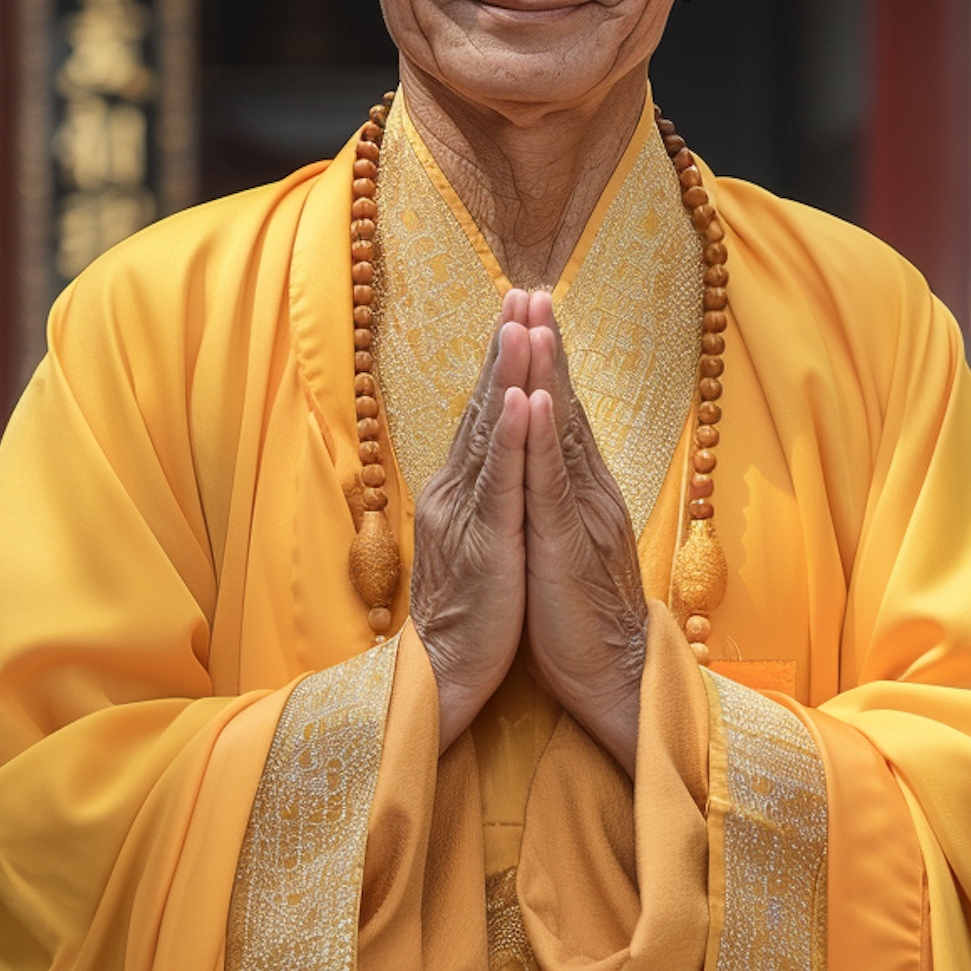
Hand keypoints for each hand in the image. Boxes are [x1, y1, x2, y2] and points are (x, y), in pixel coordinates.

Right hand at [410, 292, 531, 750]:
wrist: (446, 679)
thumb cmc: (470, 618)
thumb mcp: (479, 544)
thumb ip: (484, 498)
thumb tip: (491, 463)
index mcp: (459, 492)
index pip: (483, 416)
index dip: (501, 363)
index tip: (519, 313)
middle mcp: (456, 492)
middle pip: (483, 407)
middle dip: (505, 347)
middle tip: (522, 292)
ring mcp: (469, 514)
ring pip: (490, 431)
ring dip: (508, 373)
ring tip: (523, 322)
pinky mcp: (487, 542)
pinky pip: (500, 481)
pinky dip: (509, 437)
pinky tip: (518, 398)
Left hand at [522, 293, 647, 774]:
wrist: (614, 678)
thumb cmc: (580, 620)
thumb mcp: (562, 547)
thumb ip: (554, 504)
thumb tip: (538, 469)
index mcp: (581, 494)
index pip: (560, 417)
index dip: (545, 364)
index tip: (528, 313)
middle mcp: (588, 493)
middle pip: (564, 407)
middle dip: (546, 347)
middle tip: (530, 291)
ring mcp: (581, 515)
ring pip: (561, 432)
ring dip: (545, 373)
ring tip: (531, 321)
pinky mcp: (568, 544)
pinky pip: (552, 483)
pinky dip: (541, 438)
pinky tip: (532, 400)